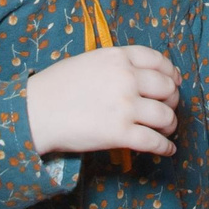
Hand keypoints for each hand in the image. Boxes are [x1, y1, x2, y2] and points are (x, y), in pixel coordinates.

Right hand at [26, 45, 180, 156]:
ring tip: (167, 130)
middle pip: (167, 88)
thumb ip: (116, 65)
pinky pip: (154, 142)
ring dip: (170, 125)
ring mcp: (125, 106)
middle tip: (168, 107)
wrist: (35, 111)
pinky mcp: (120, 133)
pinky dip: (165, 148)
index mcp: (118, 57)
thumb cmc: (56, 86)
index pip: (158, 61)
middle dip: (172, 100)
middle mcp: (126, 78)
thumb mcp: (89, 61)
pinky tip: (167, 150)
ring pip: (165, 116)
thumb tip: (141, 76)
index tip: (173, 82)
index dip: (170, 73)